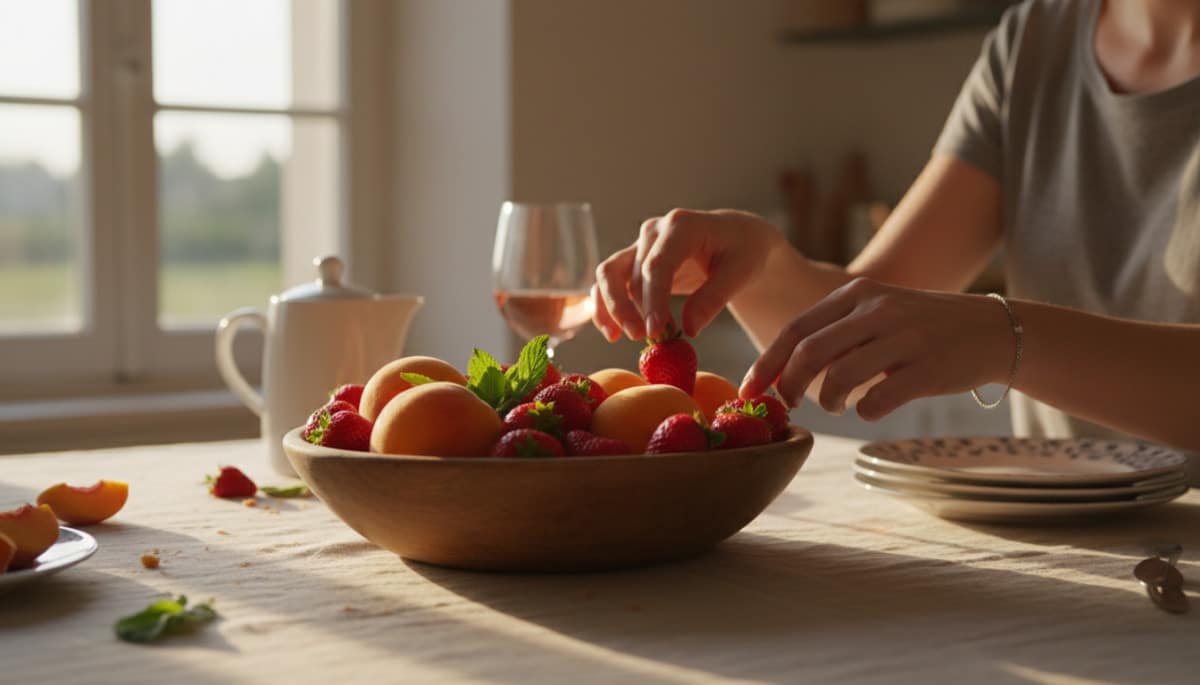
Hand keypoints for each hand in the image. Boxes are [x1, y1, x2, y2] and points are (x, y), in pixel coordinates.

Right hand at [591, 209, 779, 340]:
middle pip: (630, 274)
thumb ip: (713, 299)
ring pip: (609, 274)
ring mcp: (640, 245)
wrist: (737, 238)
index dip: (652, 301)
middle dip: (632, 310)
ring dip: (610, 307)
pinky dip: (605, 306)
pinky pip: (610, 282)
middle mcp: (654, 231)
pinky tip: (612, 332)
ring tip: (620, 337)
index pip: (657, 265)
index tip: (655, 332)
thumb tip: (689, 329)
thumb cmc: (743, 251)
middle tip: (647, 339)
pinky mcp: (635, 261)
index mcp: (681, 225)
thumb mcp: (740, 273)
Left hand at [740, 278, 1013, 419]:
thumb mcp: (878, 310)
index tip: (750, 390)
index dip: (768, 362)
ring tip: (832, 406)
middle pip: (811, 352)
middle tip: (786, 405)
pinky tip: (868, 407)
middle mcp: (879, 310)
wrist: (992, 330)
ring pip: (841, 376)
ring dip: (826, 399)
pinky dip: (864, 409)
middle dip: (787, 385)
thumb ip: (836, 329)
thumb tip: (782, 369)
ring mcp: (905, 337)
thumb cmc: (921, 328)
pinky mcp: (928, 368)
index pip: (798, 328)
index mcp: (858, 293)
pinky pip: (879, 398)